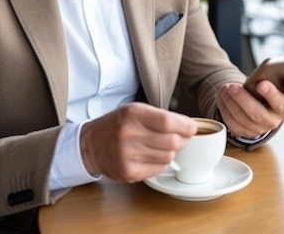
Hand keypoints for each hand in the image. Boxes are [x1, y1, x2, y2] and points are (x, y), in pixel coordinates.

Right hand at [79, 102, 196, 182]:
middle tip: (180, 138)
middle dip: (182, 140)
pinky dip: (160, 163)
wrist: (91, 145)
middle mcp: (129, 134)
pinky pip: (159, 169)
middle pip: (172, 141)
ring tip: (161, 146)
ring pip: (168, 157)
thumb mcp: (134, 110)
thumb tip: (188, 127)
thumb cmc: (118, 125)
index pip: (168, 122)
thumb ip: (159, 117)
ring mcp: (128, 155)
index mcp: (132, 114)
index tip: (192, 128)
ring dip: (171, 152)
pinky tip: (151, 156)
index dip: (186, 127)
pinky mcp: (128, 172)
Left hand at [215, 78, 283, 138]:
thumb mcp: (267, 77)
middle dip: (267, 93)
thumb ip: (268, 74)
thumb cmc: (261, 86)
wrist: (252, 101)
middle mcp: (282, 112)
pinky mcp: (249, 131)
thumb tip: (263, 73)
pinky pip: (237, 123)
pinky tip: (223, 96)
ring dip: (238, 101)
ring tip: (229, 88)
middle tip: (252, 84)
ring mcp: (266, 125)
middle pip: (275, 106)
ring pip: (253, 117)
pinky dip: (228, 108)